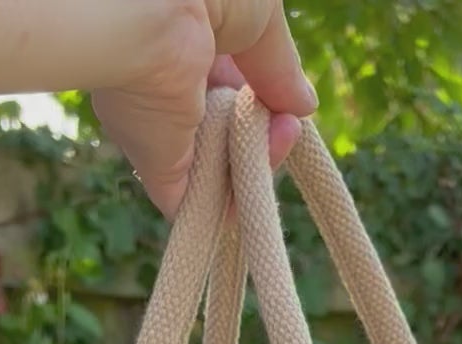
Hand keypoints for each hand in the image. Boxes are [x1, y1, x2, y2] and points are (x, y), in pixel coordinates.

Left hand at [93, 2, 314, 216]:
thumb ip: (280, 66)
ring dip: (258, 162)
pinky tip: (258, 177)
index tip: (289, 106)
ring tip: (279, 136)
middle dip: (267, 134)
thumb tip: (303, 106)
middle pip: (228, 133)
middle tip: (287, 124)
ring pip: (220, 171)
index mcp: (191, 44)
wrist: (158, 6)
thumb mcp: (261, 18)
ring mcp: (164, 130)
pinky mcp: (158, 166)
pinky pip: (198, 204)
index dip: (267, 103)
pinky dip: (232, 205)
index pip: (233, 92)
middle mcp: (173, 87)